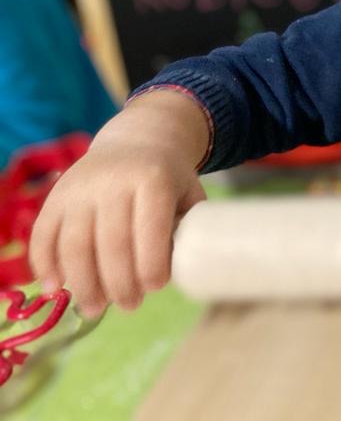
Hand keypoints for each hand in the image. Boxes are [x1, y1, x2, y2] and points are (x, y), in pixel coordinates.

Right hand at [29, 90, 210, 317]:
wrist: (135, 140)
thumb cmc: (167, 176)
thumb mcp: (189, 190)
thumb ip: (191, 225)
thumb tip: (186, 269)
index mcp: (153, 179)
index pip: (150, 227)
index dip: (151, 263)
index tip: (156, 287)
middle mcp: (113, 181)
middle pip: (111, 242)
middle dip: (119, 282)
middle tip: (130, 306)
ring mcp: (79, 189)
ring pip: (74, 243)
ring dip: (83, 283)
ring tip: (95, 308)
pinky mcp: (55, 197)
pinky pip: (43, 235)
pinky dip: (45, 265)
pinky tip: (56, 288)